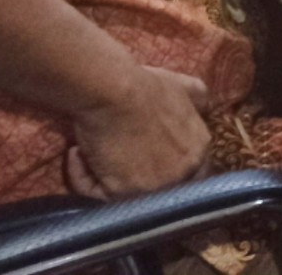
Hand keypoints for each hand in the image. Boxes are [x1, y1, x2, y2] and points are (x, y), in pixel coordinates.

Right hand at [65, 65, 209, 200]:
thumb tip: (205, 106)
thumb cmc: (145, 86)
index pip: (190, 172)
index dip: (163, 166)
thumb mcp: (183, 87)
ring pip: (125, 193)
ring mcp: (154, 187)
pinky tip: (76, 154)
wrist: (114, 90)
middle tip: (112, 158)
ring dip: (102, 174)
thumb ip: (198, 99)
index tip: (139, 156)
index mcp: (199, 150)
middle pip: (160, 187)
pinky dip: (82, 176)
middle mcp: (183, 173)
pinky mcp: (122, 194)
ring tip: (89, 152)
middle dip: (134, 176)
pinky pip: (97, 194)